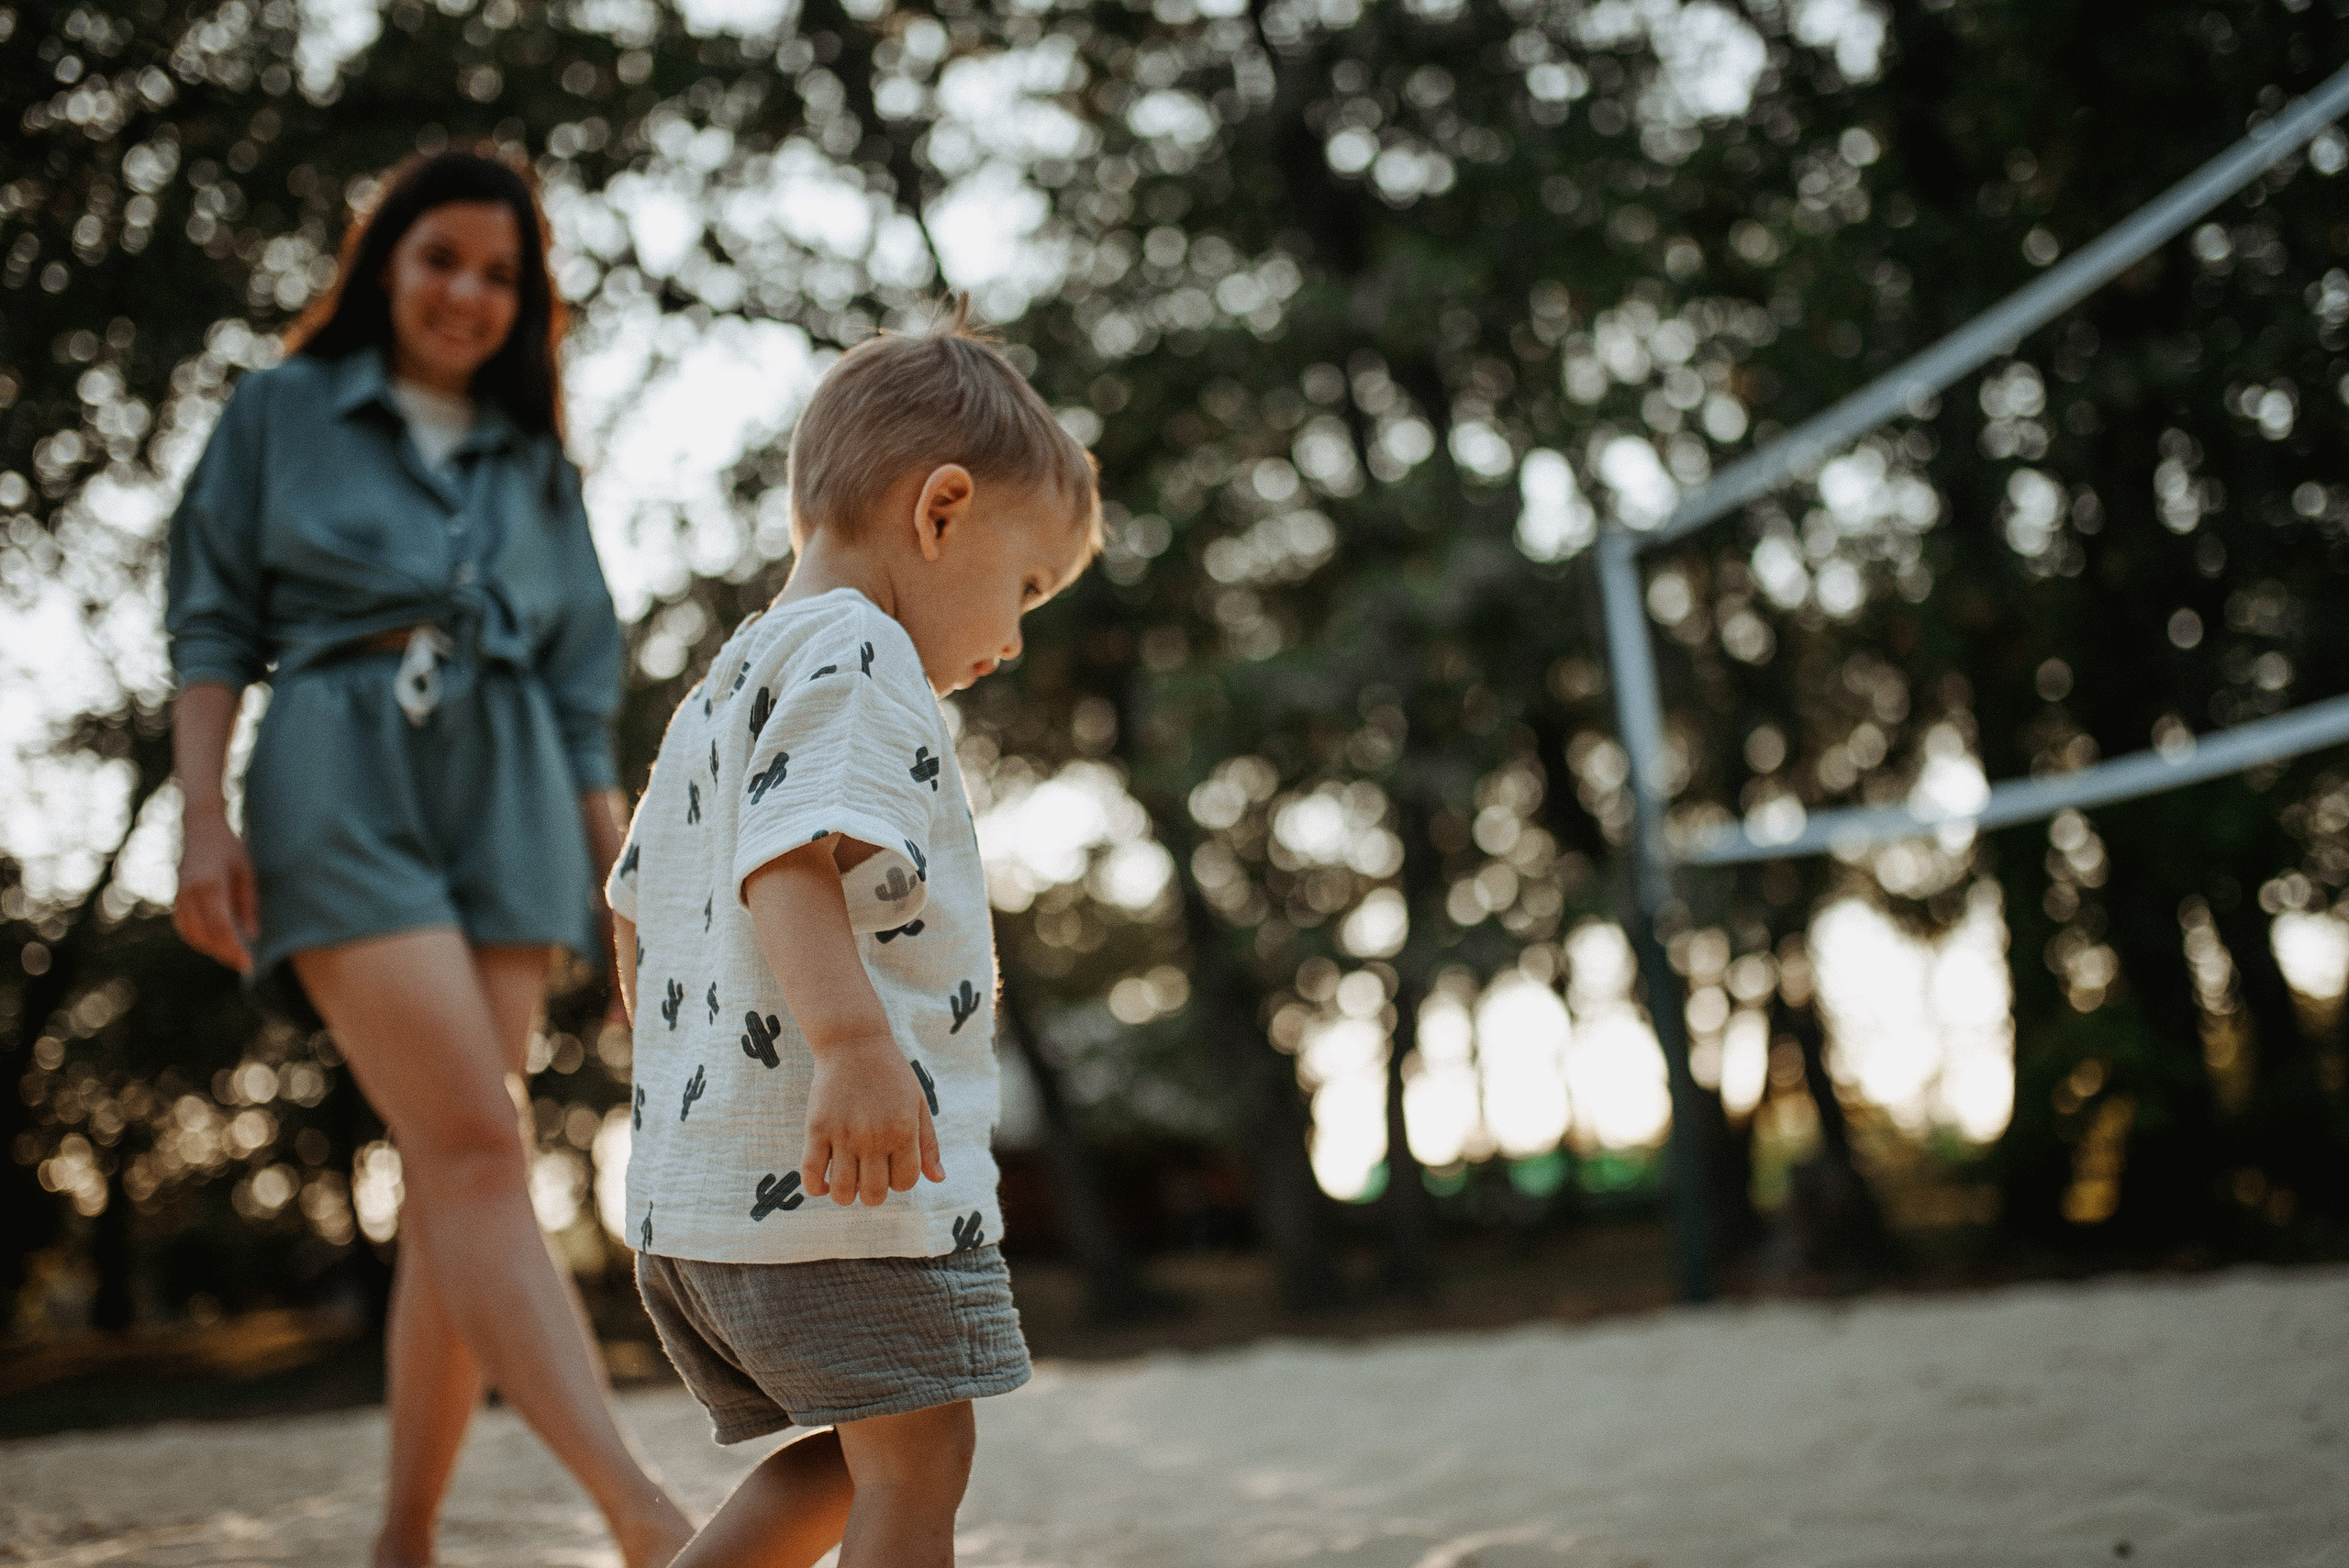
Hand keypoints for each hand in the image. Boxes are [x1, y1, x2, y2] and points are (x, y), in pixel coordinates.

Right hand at [175, 800, 257, 973]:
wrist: (200, 827)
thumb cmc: (229, 847)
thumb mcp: (247, 873)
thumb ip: (248, 905)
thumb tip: (252, 936)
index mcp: (210, 886)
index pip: (222, 929)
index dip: (235, 950)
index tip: (250, 964)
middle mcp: (189, 894)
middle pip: (207, 936)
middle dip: (226, 953)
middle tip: (245, 964)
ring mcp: (179, 896)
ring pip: (193, 934)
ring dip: (212, 948)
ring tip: (233, 955)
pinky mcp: (176, 897)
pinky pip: (184, 926)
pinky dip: (198, 938)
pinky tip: (214, 943)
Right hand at [799, 1035, 944, 1206]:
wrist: (854, 1043)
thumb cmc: (891, 1075)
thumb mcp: (918, 1104)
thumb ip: (928, 1144)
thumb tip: (938, 1179)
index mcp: (903, 1131)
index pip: (905, 1181)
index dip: (900, 1182)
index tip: (892, 1170)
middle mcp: (874, 1136)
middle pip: (874, 1192)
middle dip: (874, 1195)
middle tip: (868, 1179)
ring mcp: (843, 1133)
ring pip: (843, 1190)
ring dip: (846, 1196)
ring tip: (847, 1183)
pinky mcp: (816, 1128)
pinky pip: (811, 1173)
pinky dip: (816, 1189)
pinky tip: (823, 1185)